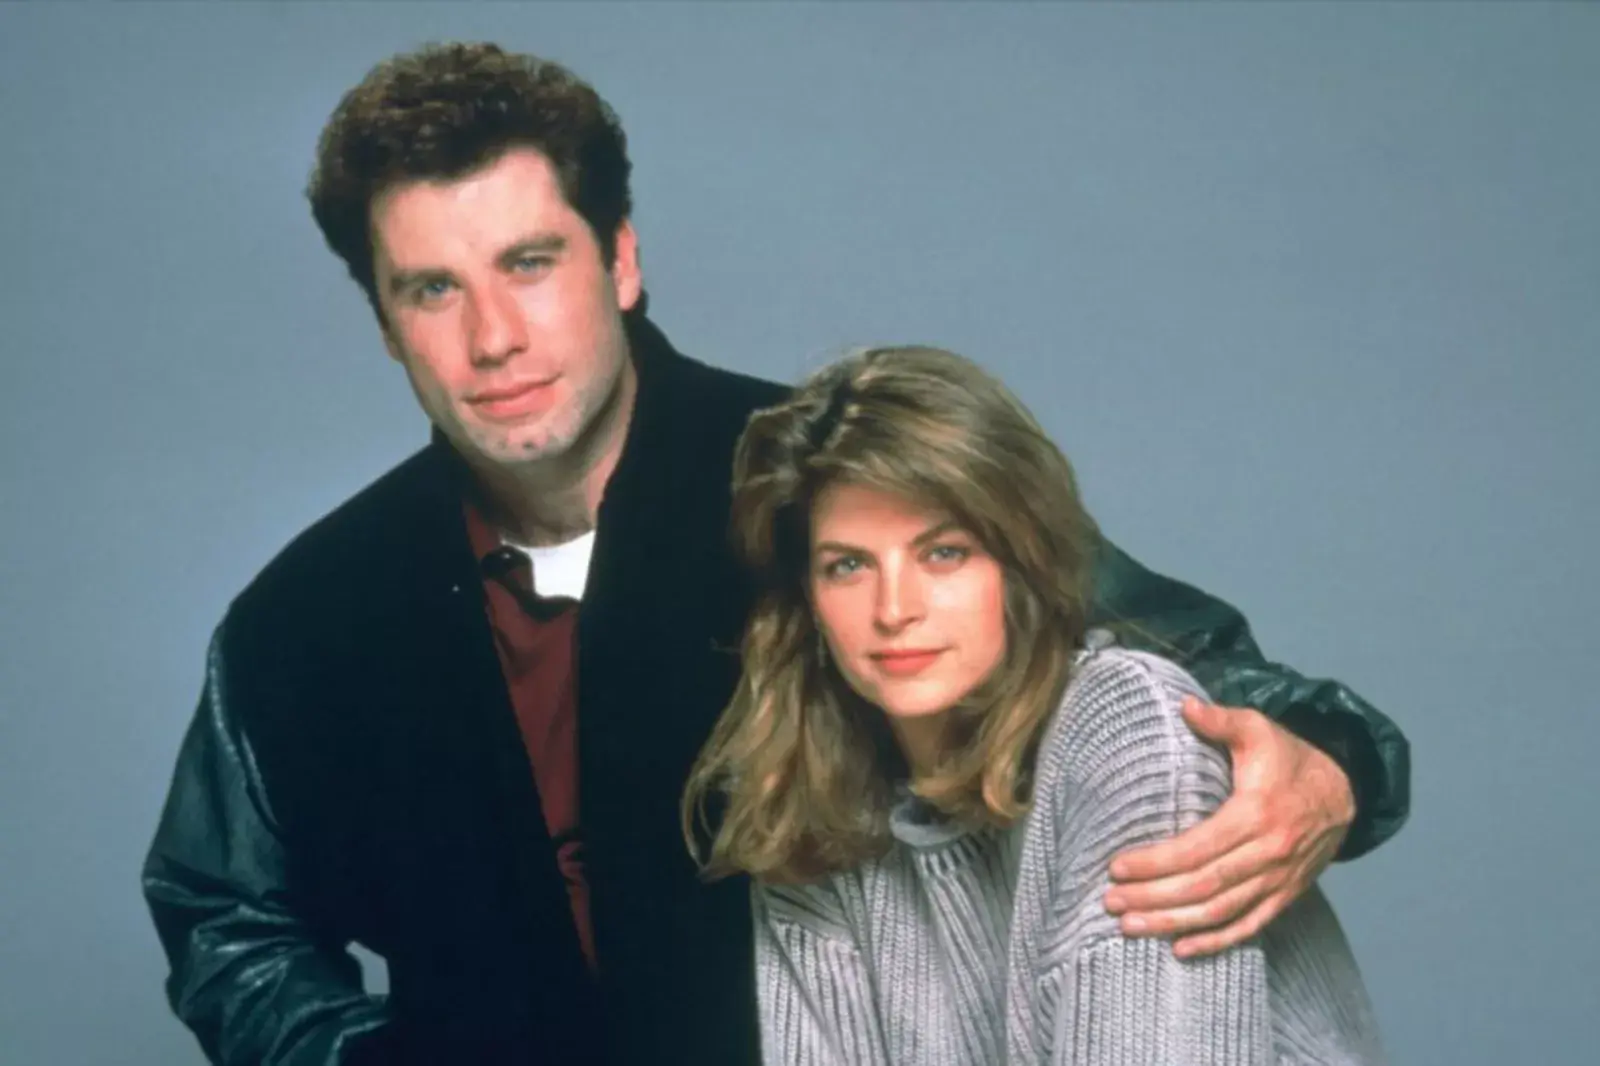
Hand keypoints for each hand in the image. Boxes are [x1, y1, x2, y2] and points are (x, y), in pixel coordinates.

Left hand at [1102, 697, 1354, 957]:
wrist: (1345, 790)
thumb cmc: (1289, 758)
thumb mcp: (1258, 729)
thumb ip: (1220, 719)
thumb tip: (1183, 706)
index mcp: (1256, 814)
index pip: (1196, 848)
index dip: (1155, 863)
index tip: (1117, 867)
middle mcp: (1268, 854)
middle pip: (1203, 886)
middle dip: (1152, 898)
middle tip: (1111, 903)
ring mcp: (1278, 880)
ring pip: (1220, 912)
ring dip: (1173, 924)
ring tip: (1130, 927)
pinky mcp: (1286, 896)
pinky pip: (1249, 926)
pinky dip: (1215, 941)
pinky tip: (1180, 948)